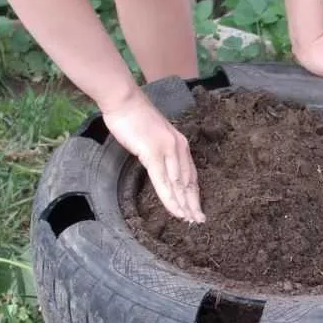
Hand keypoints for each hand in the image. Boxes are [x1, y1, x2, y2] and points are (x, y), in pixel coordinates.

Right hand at [101, 90, 202, 222]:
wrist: (124, 101)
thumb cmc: (136, 118)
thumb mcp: (155, 138)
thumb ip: (163, 153)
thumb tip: (164, 170)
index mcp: (181, 145)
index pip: (191, 175)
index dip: (195, 195)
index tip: (198, 210)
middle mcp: (179, 148)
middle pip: (189, 182)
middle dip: (193, 204)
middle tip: (199, 222)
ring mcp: (167, 150)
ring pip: (178, 185)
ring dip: (183, 205)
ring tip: (188, 221)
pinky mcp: (154, 153)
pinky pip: (163, 181)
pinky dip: (170, 198)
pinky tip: (175, 211)